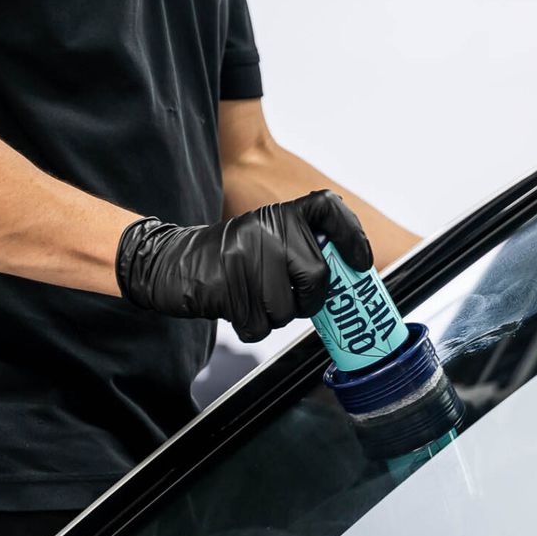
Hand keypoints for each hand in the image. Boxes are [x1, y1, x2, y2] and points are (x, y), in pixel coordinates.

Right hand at [116, 191, 372, 340]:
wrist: (174, 263)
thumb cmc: (231, 257)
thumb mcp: (267, 236)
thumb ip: (302, 248)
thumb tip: (345, 279)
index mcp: (282, 214)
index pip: (328, 209)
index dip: (352, 235)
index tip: (362, 262)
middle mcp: (268, 228)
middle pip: (316, 277)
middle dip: (309, 300)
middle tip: (293, 298)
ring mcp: (248, 256)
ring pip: (288, 308)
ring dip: (275, 315)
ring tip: (256, 297)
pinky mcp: (229, 286)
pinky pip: (261, 325)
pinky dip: (252, 326)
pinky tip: (239, 306)